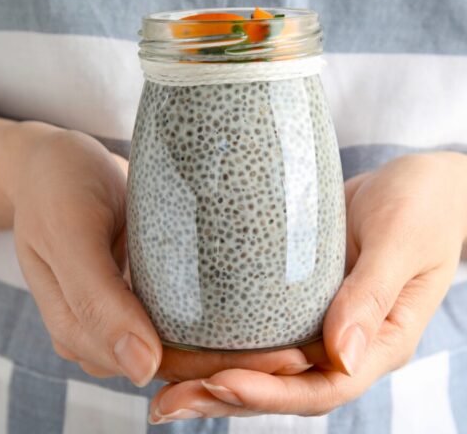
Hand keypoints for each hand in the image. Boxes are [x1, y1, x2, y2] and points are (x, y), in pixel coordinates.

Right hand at [0, 121, 309, 385]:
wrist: (53, 162)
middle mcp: (112, 327)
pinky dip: (223, 314)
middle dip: (240, 363)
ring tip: (296, 337)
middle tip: (302, 353)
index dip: (218, 370)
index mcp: (85, 331)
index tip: (278, 365)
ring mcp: (132, 304)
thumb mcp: (69, 235)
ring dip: (239, 344)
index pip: (160, 366)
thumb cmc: (57, 189)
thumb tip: (141, 367)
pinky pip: (187, 309)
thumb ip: (96, 302)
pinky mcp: (148, 281)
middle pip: (182, 359)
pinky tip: (264, 306)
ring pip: (189, 339)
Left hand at [148, 152, 466, 421]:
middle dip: (226, 395)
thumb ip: (372, 296)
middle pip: (285, 384)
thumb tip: (341, 357)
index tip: (219, 381)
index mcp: (379, 339)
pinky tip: (187, 337)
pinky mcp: (300, 296)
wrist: (414, 184)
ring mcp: (320, 318)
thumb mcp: (401, 242)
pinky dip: (226, 338)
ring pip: (267, 361)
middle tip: (167, 401)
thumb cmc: (422, 206)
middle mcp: (345, 338)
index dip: (272, 391)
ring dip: (215, 375)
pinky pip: (263, 326)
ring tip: (164, 382)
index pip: (325, 386)